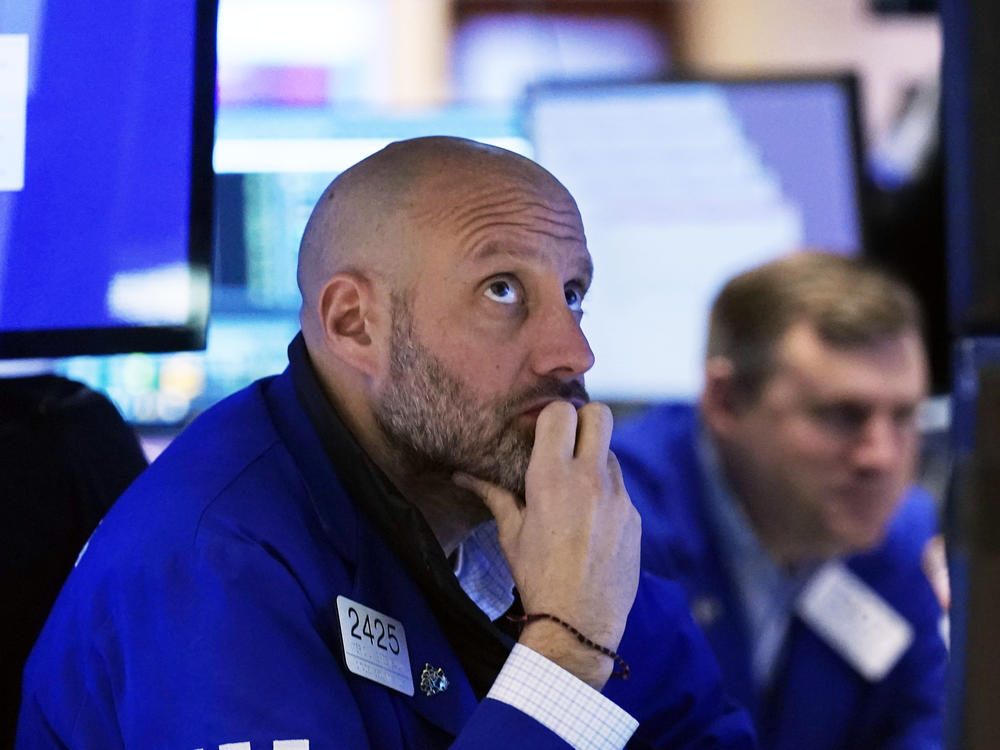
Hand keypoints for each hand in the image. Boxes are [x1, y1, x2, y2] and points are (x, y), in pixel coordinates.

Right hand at [454, 400, 640, 688]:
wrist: (577, 623)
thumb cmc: (536, 576)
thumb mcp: (510, 533)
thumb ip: (493, 494)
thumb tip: (460, 475)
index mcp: (553, 477)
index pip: (561, 413)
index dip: (551, 417)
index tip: (543, 433)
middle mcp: (590, 479)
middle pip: (601, 414)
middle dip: (584, 421)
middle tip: (568, 443)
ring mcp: (619, 497)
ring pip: (612, 452)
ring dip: (595, 460)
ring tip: (576, 491)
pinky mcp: (635, 517)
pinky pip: (621, 488)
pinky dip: (607, 494)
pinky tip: (591, 523)